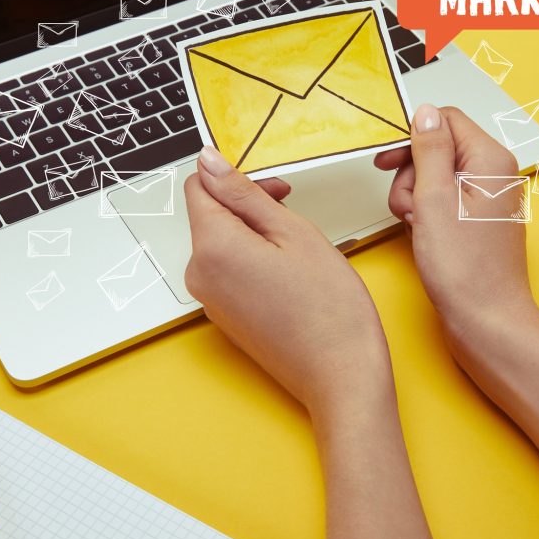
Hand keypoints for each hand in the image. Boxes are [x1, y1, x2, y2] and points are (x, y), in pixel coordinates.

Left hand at [185, 147, 393, 418]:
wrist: (340, 376)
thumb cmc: (329, 309)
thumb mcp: (292, 231)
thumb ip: (244, 193)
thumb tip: (209, 162)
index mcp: (212, 248)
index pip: (198, 186)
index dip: (235, 177)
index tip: (272, 186)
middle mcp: (199, 274)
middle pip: (210, 215)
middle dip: (248, 204)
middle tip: (293, 211)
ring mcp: (209, 299)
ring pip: (222, 242)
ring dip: (254, 232)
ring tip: (297, 247)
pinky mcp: (224, 315)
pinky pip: (229, 270)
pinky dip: (254, 259)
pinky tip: (290, 272)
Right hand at [374, 104, 538, 348]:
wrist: (486, 322)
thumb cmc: (465, 269)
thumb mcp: (434, 199)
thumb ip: (429, 150)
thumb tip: (425, 111)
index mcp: (490, 159)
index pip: (445, 121)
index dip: (411, 138)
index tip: (386, 161)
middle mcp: (493, 174)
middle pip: (437, 149)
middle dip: (411, 175)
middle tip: (411, 207)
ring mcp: (485, 199)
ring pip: (434, 177)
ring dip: (414, 197)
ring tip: (417, 226)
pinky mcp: (475, 221)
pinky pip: (441, 202)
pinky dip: (424, 214)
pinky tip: (423, 236)